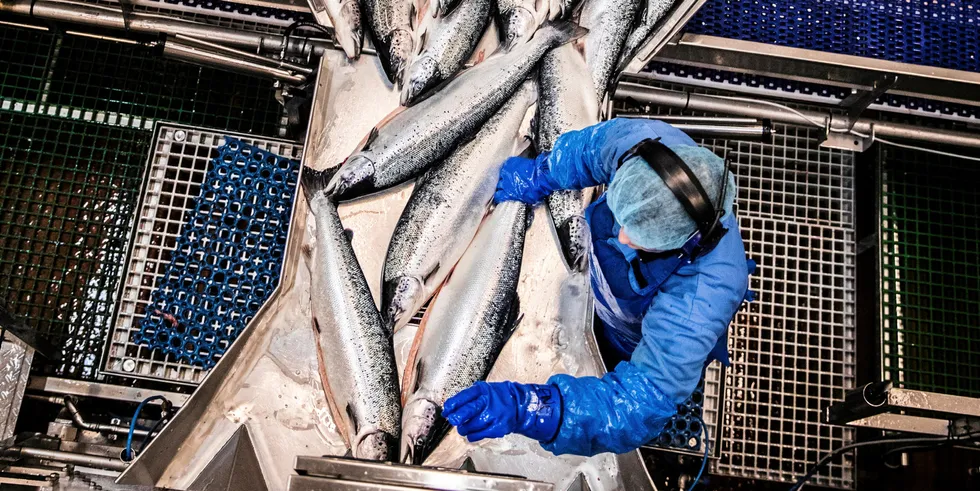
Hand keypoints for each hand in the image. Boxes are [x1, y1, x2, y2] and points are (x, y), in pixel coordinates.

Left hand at [442, 381, 561, 442]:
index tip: (446, 410)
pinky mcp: (498, 428)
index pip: (464, 396)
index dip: (453, 404)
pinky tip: (472, 432)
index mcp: (483, 390)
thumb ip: (467, 398)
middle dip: (457, 417)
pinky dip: (472, 435)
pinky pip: (478, 435)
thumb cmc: (497, 398)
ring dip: (464, 428)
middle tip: (453, 420)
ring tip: (464, 427)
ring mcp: (494, 416)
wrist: (518, 405)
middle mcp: (489, 402)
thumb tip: (448, 409)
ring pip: (471, 425)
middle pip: (468, 410)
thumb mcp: (483, 391)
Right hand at [493, 153, 557, 204]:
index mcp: (508, 193)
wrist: (542, 175)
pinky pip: (505, 166)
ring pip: (501, 175)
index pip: (498, 196)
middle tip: (507, 186)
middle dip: (502, 186)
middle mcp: (505, 183)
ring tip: (510, 177)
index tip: (501, 196)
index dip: (500, 196)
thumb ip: (518, 198)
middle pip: (499, 185)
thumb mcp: (527, 199)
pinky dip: (508, 168)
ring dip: (505, 177)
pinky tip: (512, 170)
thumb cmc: (537, 188)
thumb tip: (516, 198)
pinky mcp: (510, 163)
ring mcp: (507, 172)